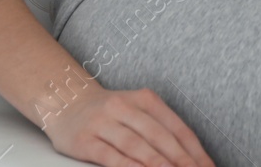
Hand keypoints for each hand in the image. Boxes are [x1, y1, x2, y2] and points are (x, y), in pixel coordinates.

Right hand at [42, 85, 214, 166]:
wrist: (65, 102)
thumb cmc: (110, 113)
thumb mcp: (138, 112)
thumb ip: (160, 130)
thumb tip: (188, 157)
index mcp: (146, 99)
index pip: (177, 128)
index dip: (195, 151)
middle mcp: (125, 107)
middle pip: (160, 137)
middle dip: (181, 160)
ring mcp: (103, 122)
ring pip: (136, 145)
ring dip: (157, 164)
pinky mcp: (84, 139)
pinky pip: (109, 155)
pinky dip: (127, 166)